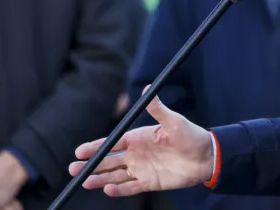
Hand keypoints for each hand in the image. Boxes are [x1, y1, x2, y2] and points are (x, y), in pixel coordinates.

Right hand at [68, 92, 213, 196]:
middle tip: (73, 169)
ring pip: (115, 176)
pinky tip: (108, 189)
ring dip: (99, 179)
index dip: (95, 147)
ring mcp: (142, 169)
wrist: (207, 155)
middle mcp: (137, 154)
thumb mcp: (174, 121)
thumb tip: (147, 88)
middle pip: (108, 161)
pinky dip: (120, 190)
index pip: (112, 143)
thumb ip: (158, 108)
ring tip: (84, 182)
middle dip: (90, 165)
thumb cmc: (191, 135)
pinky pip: (131, 188)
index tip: (79, 150)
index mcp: (139, 138)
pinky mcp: (150, 182)